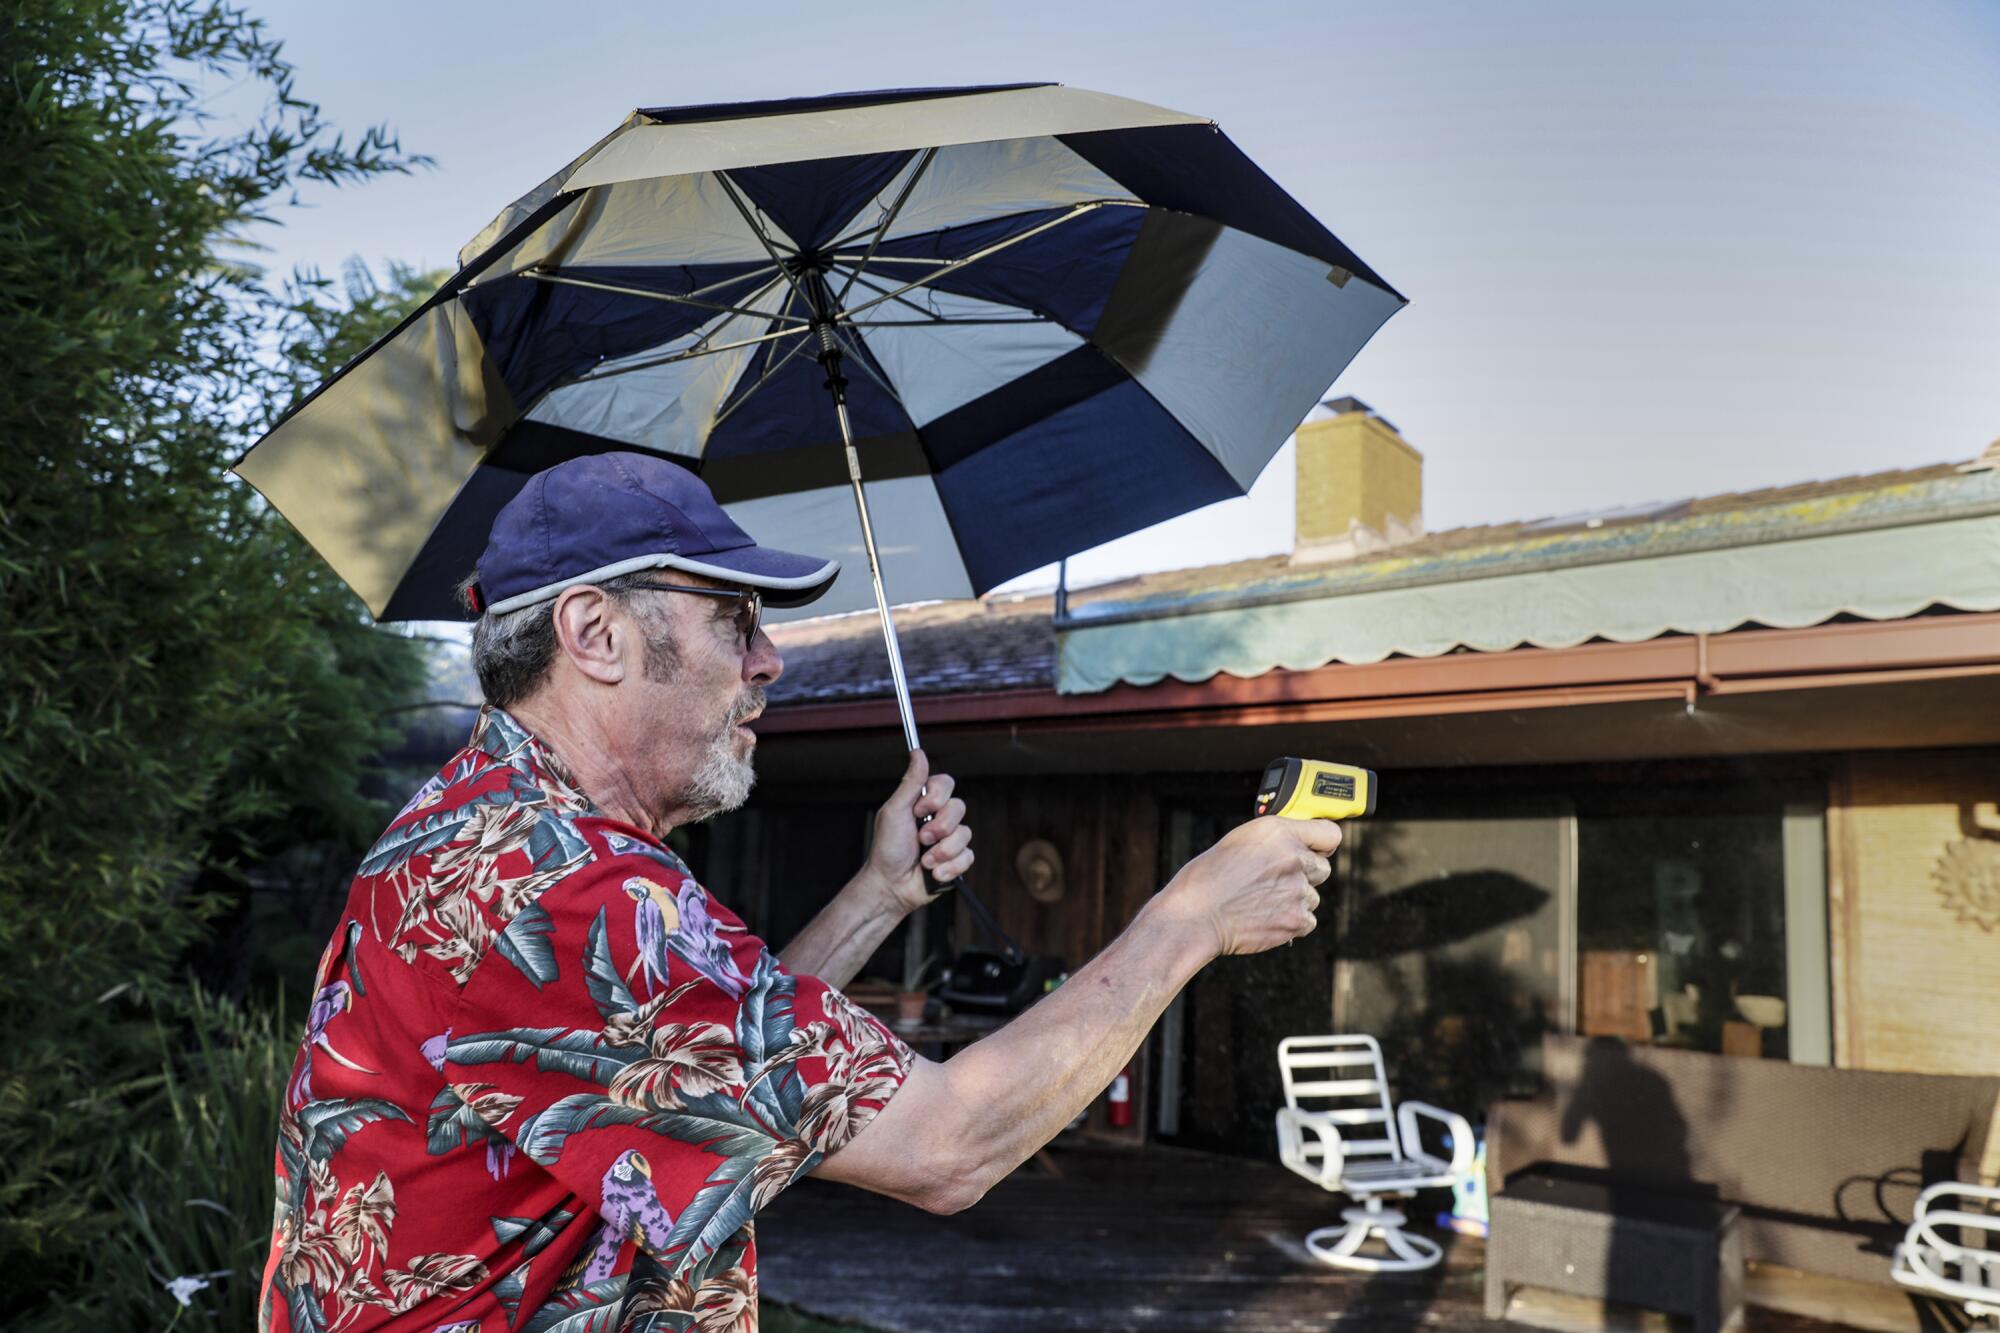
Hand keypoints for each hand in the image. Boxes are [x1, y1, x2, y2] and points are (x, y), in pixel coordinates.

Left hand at [865, 749, 974, 912]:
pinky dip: (949, 867)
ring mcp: (950, 839)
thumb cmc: (887, 849)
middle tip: (920, 838)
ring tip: (924, 860)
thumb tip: (918, 752)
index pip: (946, 784)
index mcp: (925, 803)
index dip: (936, 797)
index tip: (919, 810)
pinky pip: (968, 856)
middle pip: (959, 808)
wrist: (891, 886)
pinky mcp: (957, 861)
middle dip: (938, 827)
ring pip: (965, 834)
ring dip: (941, 851)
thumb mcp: (895, 811)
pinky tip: (934, 872)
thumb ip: (911, 782)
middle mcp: (940, 818)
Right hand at [1155, 816, 1339, 956]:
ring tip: (1260, 902)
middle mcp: (1293, 857)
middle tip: (1275, 882)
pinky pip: (1307, 920)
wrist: (1195, 917)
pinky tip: (1264, 918)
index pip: (1330, 833)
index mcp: (1277, 831)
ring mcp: (1298, 890)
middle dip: (1305, 875)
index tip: (1316, 850)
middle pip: (1323, 868)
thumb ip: (1273, 841)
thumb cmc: (1207, 879)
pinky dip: (1290, 922)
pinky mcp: (1297, 919)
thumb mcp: (1238, 842)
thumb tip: (1294, 846)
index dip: (1322, 843)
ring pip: (1312, 896)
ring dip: (1293, 900)